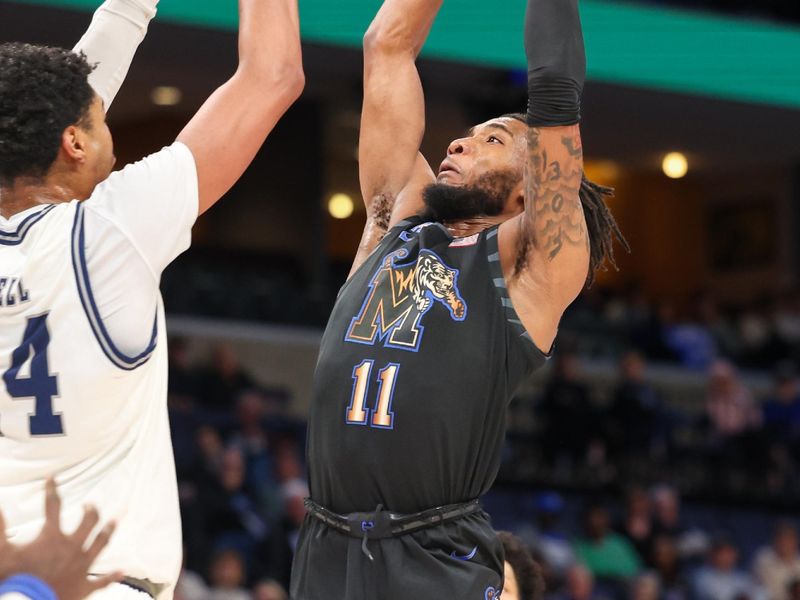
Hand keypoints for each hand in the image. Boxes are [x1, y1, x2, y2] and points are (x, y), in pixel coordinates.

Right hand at [0, 478, 121, 599]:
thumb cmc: (16, 579)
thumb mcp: (4, 552)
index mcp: (52, 537)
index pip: (52, 506)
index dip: (51, 490)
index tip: (52, 479)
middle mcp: (72, 547)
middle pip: (89, 522)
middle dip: (90, 510)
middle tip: (89, 505)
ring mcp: (81, 566)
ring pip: (101, 543)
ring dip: (108, 532)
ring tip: (113, 522)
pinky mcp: (85, 586)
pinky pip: (102, 581)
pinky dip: (112, 576)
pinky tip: (122, 571)